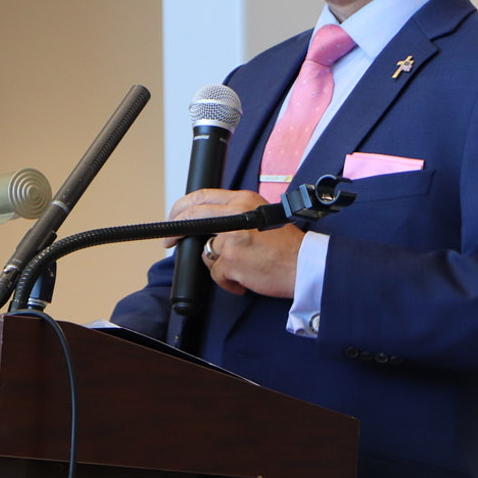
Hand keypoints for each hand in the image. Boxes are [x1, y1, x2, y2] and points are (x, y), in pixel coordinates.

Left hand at [161, 189, 302, 297]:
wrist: (306, 266)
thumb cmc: (288, 247)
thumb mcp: (262, 217)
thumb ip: (236, 216)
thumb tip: (207, 222)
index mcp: (244, 200)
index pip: (202, 196)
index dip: (181, 207)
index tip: (174, 218)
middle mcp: (236, 214)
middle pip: (192, 217)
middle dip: (176, 231)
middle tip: (171, 242)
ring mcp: (232, 237)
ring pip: (206, 252)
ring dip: (218, 264)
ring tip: (241, 267)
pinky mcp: (231, 259)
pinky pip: (217, 274)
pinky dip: (228, 281)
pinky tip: (245, 280)